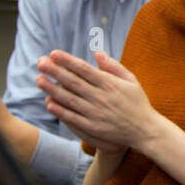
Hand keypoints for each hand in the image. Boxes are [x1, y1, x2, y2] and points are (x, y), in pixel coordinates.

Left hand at [37, 50, 156, 155]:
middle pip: (73, 82)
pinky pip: (73, 117)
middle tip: (40, 62)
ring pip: (70, 99)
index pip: (84, 69)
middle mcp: (101, 97)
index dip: (68, 61)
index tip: (54, 53)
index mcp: (110, 84)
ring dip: (52, 89)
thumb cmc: (138, 103)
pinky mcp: (93, 127)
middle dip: (55, 71)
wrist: (145, 131)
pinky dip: (60, 110)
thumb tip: (97, 53)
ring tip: (39, 79)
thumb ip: (114, 66)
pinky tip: (48, 102)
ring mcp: (95, 113)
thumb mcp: (131, 80)